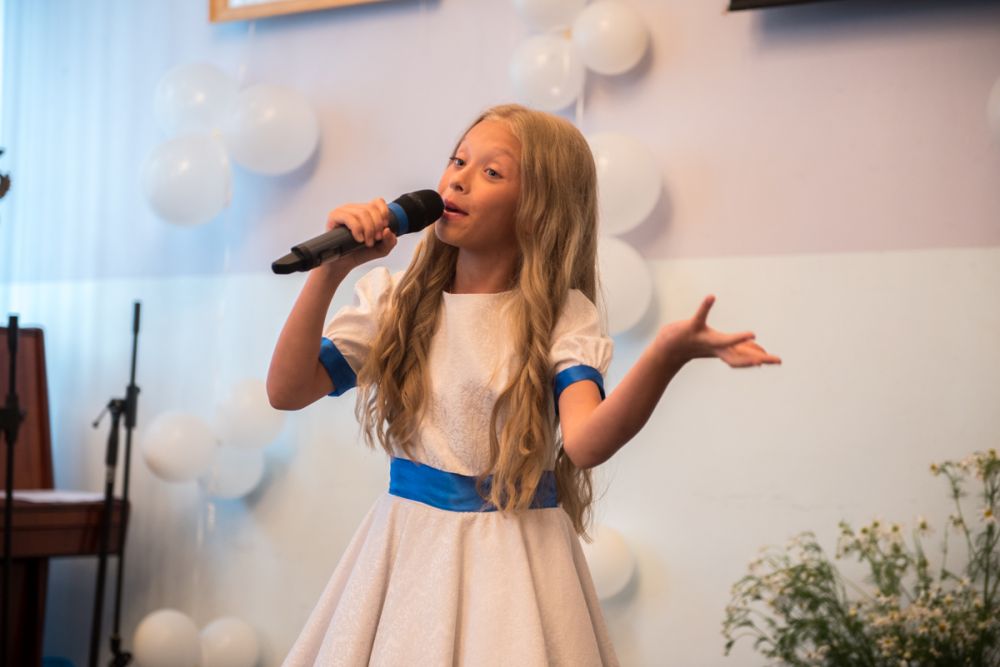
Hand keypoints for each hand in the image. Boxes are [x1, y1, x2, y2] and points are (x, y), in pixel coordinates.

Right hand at [325, 198, 397, 267]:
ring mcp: (344, 212)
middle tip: (376, 239)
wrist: (344, 264)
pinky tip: (359, 239)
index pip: (378, 202)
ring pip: (362, 213)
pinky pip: (348, 217)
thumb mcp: (381, 249)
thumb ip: (390, 241)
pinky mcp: (334, 217)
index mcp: (366, 212)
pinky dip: (357, 229)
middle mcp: (355, 209)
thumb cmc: (359, 253)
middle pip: (371, 208)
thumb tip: (387, 230)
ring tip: (367, 242)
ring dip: (368, 230)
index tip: (385, 227)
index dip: (384, 213)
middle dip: (377, 226)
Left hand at [657, 295, 781, 367]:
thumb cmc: (695, 345)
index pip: (744, 357)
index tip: (778, 361)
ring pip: (722, 341)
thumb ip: (738, 347)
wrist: (667, 349)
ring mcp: (703, 338)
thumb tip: (758, 349)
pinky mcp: (691, 328)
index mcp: (722, 352)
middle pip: (737, 356)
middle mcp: (714, 348)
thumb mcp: (718, 348)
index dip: (761, 359)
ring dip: (736, 339)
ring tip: (752, 333)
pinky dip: (705, 307)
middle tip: (767, 361)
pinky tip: (711, 297)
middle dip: (753, 359)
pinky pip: (700, 316)